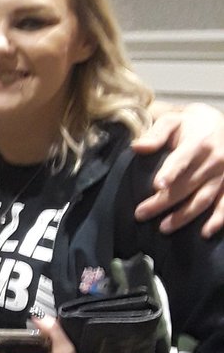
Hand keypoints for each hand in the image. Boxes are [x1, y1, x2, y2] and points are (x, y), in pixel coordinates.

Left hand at [133, 103, 223, 236]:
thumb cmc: (195, 123)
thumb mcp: (175, 120)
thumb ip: (156, 133)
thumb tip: (137, 147)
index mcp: (198, 142)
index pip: (182, 159)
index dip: (170, 172)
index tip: (158, 185)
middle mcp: (213, 159)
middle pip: (185, 185)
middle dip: (162, 202)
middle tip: (140, 214)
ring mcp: (223, 174)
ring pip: (202, 199)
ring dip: (184, 216)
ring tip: (164, 228)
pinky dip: (218, 219)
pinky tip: (205, 232)